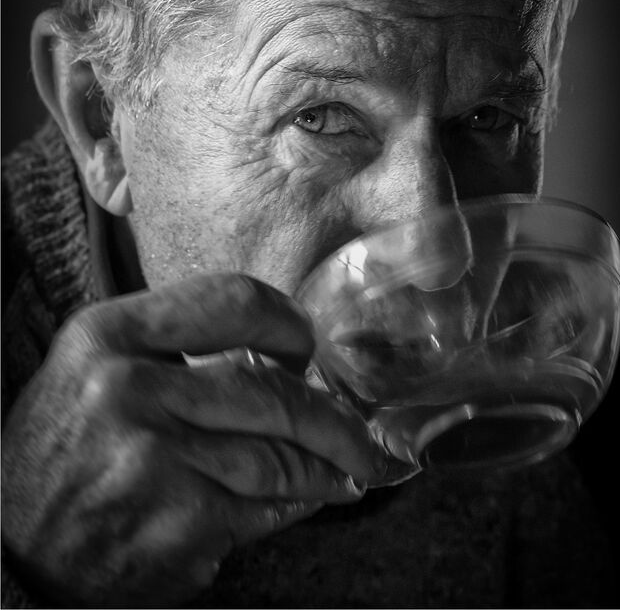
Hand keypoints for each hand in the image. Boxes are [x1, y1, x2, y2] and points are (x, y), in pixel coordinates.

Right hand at [1, 273, 384, 607]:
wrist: (9, 546)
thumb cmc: (65, 448)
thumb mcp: (97, 367)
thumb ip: (174, 346)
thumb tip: (281, 354)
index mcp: (108, 335)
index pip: (231, 300)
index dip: (286, 321)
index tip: (306, 343)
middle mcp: (128, 389)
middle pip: (270, 390)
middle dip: (331, 415)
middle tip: (357, 429)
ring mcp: (155, 460)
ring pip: (279, 454)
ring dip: (328, 463)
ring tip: (348, 465)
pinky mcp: (177, 523)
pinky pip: (265, 506)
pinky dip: (298, 503)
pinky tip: (309, 497)